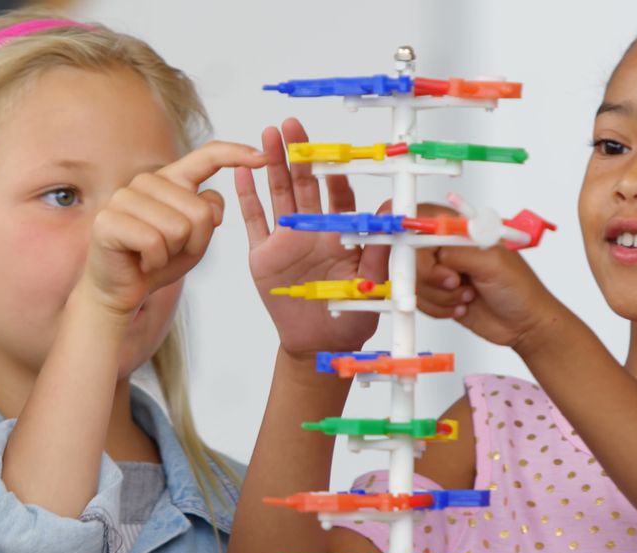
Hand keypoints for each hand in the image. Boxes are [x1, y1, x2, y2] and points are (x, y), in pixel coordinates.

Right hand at [81, 142, 267, 316]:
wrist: (122, 288)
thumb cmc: (160, 259)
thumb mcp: (196, 238)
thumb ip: (208, 214)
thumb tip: (211, 207)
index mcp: (171, 179)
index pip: (207, 156)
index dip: (236, 154)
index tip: (264, 157)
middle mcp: (146, 181)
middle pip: (199, 211)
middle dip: (195, 242)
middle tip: (171, 250)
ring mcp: (124, 198)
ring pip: (179, 228)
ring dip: (173, 253)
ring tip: (155, 255)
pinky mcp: (108, 221)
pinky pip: (155, 243)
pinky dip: (155, 262)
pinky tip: (142, 261)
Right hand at [234, 118, 386, 356]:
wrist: (318, 344)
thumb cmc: (350, 315)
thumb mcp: (372, 282)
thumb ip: (381, 247)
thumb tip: (394, 209)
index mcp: (338, 233)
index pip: (336, 195)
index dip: (333, 172)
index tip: (332, 151)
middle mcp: (311, 230)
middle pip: (303, 184)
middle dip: (297, 153)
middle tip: (292, 125)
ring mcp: (285, 240)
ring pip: (278, 194)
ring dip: (272, 166)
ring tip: (268, 136)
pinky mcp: (263, 255)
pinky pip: (254, 221)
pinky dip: (247, 197)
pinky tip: (241, 171)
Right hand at [416, 241, 558, 350]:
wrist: (524, 325)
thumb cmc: (520, 290)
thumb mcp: (492, 264)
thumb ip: (459, 253)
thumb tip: (433, 253)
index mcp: (466, 233)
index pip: (428, 223)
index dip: (418, 237)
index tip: (423, 256)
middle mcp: (452, 250)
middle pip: (415, 255)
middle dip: (431, 275)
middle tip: (455, 282)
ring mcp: (445, 273)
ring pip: (416, 281)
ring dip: (439, 295)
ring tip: (467, 296)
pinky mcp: (440, 295)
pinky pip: (421, 300)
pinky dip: (438, 308)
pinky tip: (462, 307)